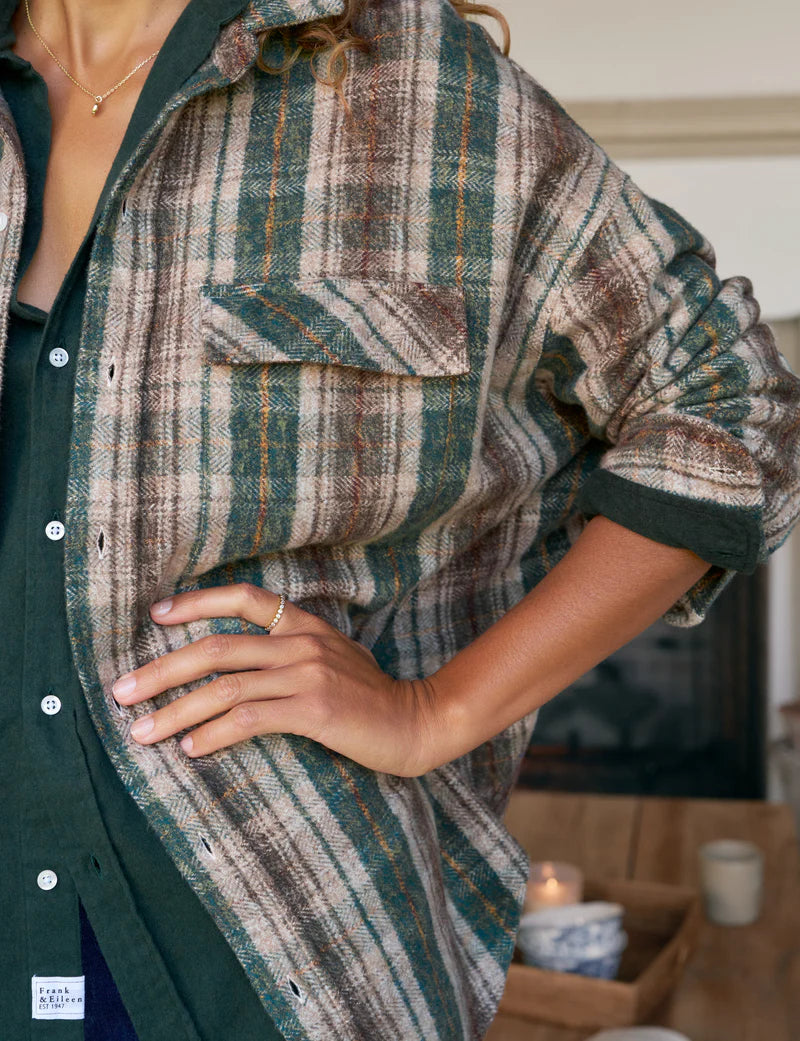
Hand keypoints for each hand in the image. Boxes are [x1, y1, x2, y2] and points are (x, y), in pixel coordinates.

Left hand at [110, 582, 441, 776]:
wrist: (417, 722)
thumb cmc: (369, 696)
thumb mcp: (331, 658)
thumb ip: (290, 651)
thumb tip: (236, 665)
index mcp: (305, 624)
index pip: (243, 598)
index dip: (196, 603)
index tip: (155, 615)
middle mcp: (302, 642)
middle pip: (216, 648)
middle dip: (161, 670)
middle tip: (121, 691)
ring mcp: (308, 674)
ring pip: (224, 688)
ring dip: (175, 711)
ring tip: (141, 732)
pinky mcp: (315, 710)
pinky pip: (250, 719)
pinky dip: (214, 734)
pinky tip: (190, 749)